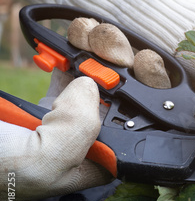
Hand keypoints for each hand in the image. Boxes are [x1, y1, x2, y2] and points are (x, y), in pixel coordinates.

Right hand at [0, 19, 170, 200]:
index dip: (150, 101)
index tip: (149, 70)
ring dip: (100, 53)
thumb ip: (76, 131)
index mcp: (88, 165)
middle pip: (121, 101)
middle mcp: (81, 142)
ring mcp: (61, 120)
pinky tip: (74, 41)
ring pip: (97, 83)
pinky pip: (69, 74)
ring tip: (91, 36)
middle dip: (125, 68)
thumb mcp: (38, 163)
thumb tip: (91, 87)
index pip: (135, 131)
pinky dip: (74, 53)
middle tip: (116, 48)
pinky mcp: (42, 103)